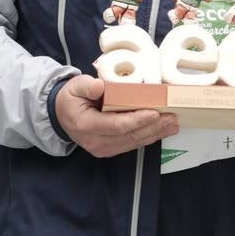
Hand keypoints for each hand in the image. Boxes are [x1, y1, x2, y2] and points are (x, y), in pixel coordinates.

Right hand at [55, 75, 178, 157]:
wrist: (62, 115)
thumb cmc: (71, 99)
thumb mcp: (74, 87)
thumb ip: (86, 85)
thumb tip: (100, 86)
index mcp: (86, 125)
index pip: (116, 125)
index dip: (137, 120)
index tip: (154, 113)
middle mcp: (95, 141)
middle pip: (129, 136)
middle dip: (153, 128)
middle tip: (171, 118)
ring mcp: (102, 148)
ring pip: (133, 143)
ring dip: (155, 134)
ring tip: (172, 125)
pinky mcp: (110, 149)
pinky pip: (131, 144)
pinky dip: (148, 137)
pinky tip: (161, 130)